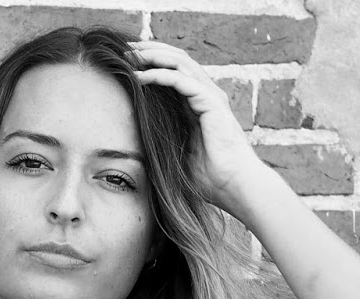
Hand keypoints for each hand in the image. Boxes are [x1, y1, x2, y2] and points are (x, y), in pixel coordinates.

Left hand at [130, 39, 265, 217]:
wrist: (235, 186)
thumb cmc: (212, 180)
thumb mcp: (181, 157)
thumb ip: (167, 143)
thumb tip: (141, 147)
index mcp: (199, 105)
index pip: (175, 73)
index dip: (152, 63)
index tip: (127, 64)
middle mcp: (206, 95)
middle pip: (176, 60)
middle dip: (150, 52)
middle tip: (125, 51)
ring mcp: (210, 96)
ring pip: (179, 63)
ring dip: (152, 57)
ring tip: (129, 56)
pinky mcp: (210, 102)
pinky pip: (181, 80)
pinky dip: (160, 75)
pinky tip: (140, 76)